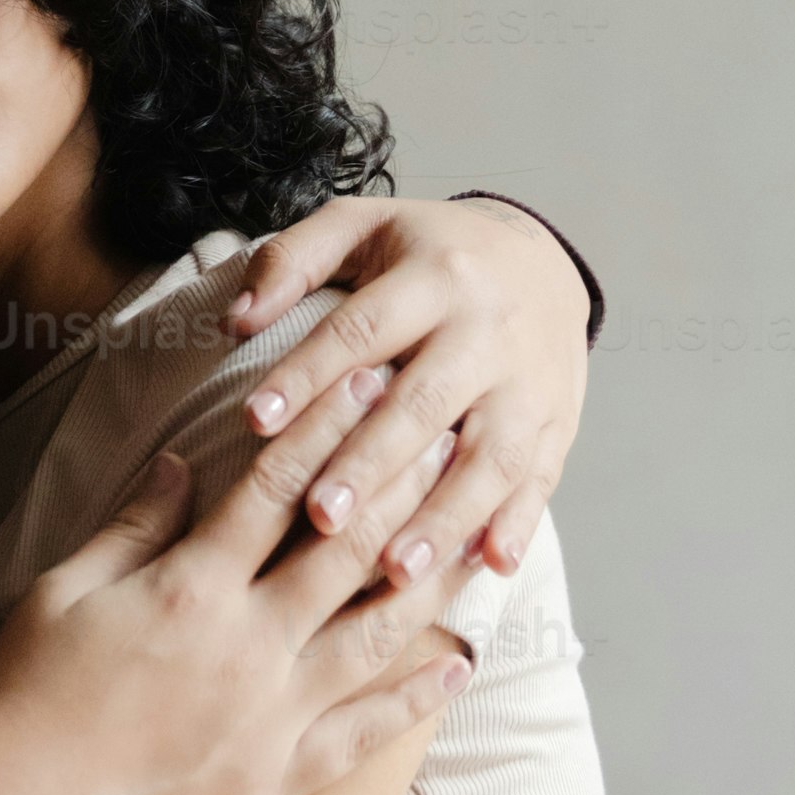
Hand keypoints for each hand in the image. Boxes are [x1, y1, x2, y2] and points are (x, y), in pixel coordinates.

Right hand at [0, 369, 469, 794]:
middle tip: (447, 435)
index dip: (326, 428)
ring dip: (430, 579)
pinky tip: (458, 664)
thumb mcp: (64, 590)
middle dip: (402, 484)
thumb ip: (135, 526)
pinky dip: (417, 698)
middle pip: (348, 548)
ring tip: (475, 535)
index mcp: (191, 588)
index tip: (365, 382)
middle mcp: (249, 646)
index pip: (276, 487)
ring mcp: (273, 717)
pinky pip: (367, 733)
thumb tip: (184, 464)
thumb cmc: (27, 695)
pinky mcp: (280, 781)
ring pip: (379, 635)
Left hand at [224, 192, 588, 578]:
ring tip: (396, 569)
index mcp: (435, 276)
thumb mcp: (363, 225)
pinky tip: (490, 565)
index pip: (362, 329)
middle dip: (372, 464)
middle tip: (320, 517)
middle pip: (426, 403)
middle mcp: (488, 331)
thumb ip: (293, 260)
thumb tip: (235, 321)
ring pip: (491, 454)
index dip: (307, 375)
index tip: (255, 424)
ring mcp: (530, 382)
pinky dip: (520, 524)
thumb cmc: (430, 251)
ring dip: (445, 515)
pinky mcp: (559, 422)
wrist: (544, 260)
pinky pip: (543, 478)